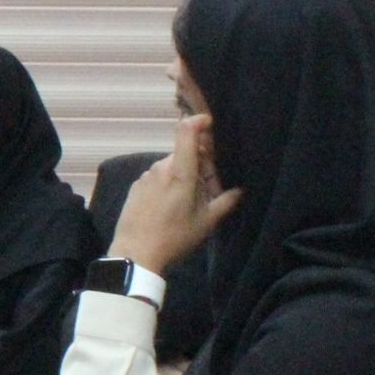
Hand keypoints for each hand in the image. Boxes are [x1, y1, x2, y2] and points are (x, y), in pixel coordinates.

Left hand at [108, 114, 242, 273]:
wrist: (135, 253)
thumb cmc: (175, 236)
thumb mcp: (206, 222)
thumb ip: (225, 202)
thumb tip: (239, 190)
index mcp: (179, 171)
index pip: (186, 132)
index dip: (198, 121)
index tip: (209, 123)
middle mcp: (160, 168)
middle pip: (184, 155)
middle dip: (199, 166)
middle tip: (209, 191)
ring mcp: (145, 177)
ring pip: (171, 168)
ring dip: (183, 177)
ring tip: (190, 204)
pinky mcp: (135, 187)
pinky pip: (157, 178)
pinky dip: (168, 185)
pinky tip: (170, 208)